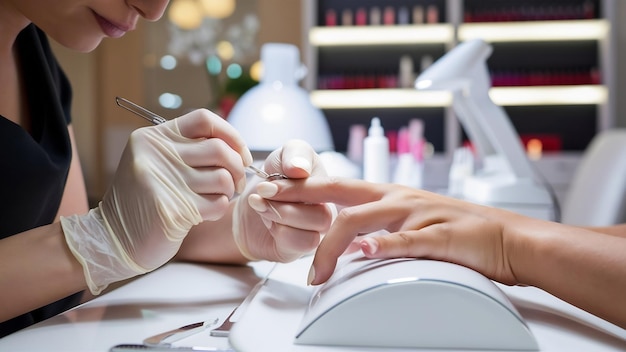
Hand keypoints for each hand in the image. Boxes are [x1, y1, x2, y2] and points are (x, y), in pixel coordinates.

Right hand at [61, 109, 251, 293]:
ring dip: (229, 190)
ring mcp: (164, 182)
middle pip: (219, 149)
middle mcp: (156, 155)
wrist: (114, 239)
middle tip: (237, 181)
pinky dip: (219, 208)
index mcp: (153, 138)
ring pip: (223, 177)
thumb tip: (236, 148)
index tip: (240, 153)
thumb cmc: (145, 201)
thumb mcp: (156, 163)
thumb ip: (188, 149)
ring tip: (218, 197)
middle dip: (238, 166)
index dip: (230, 134)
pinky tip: (205, 212)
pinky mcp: (172, 210)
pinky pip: (217, 203)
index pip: (204, 119)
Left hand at [232, 140, 333, 261]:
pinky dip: (280, 231)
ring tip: (260, 205)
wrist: (249, 206)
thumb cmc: (271, 180)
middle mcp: (329, 208)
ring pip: (316, 228)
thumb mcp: (281, 157)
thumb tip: (300, 168)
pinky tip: (268, 222)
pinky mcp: (304, 247)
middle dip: (286, 203)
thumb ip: (295, 153)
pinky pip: (304, 243)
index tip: (268, 183)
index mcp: (328, 185)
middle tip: (261, 192)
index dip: (298, 186)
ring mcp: (319, 230)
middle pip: (324, 213)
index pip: (330, 187)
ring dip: (281, 215)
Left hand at [259, 177, 520, 285]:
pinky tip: (364, 253)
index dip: (302, 186)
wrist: (508, 238)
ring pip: (364, 219)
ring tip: (314, 272)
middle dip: (298, 194)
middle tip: (264, 199)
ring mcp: (417, 214)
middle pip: (339, 191)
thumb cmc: (460, 232)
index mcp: (390, 194)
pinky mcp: (438, 236)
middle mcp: (398, 198)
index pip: (336, 186)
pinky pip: (407, 240)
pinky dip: (384, 246)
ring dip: (331, 243)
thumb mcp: (412, 224)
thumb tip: (351, 245)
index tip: (271, 187)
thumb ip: (380, 230)